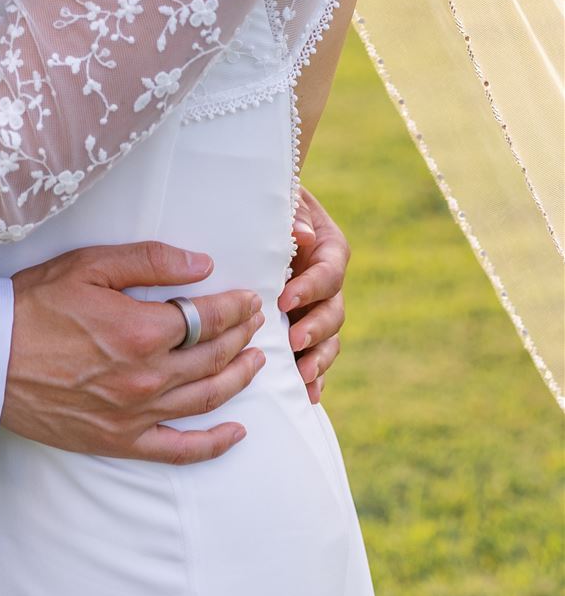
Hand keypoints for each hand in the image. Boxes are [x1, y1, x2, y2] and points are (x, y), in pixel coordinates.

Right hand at [3, 242, 265, 464]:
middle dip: (240, 336)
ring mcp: (136, 414)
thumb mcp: (89, 266)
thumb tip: (202, 263)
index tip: (247, 298)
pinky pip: (179, 449)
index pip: (208, 318)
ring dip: (237, 379)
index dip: (234, 307)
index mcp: (142, 330)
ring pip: (205, 398)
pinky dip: (213, 444)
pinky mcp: (119, 440)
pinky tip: (235, 433)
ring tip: (254, 362)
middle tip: (254, 323)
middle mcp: (147, 376)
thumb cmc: (32, 305)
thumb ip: (149, 261)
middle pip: (212, 357)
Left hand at [280, 186, 349, 402]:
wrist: (261, 213)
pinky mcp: (307, 327)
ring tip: (301, 375)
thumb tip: (303, 236)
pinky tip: (306, 394)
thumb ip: (294, 217)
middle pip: (334, 311)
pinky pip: (318, 355)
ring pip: (330, 339)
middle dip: (316, 329)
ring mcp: (320, 308)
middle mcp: (329, 283)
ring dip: (318, 359)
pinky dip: (315, 375)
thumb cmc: (272, 204)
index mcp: (330, 249)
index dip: (311, 288)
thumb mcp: (286, 201)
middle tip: (294, 341)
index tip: (286, 300)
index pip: (328, 273)